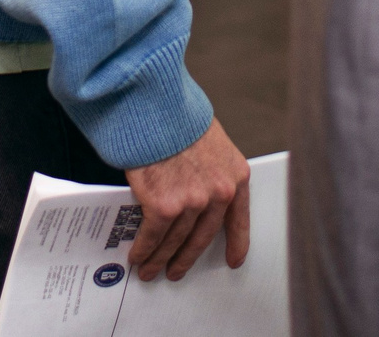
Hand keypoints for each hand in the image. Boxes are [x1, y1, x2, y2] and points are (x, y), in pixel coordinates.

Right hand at [123, 118, 248, 281]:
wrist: (155, 107)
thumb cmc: (178, 117)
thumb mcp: (212, 142)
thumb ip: (211, 171)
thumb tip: (197, 195)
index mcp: (235, 177)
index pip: (239, 219)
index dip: (236, 243)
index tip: (233, 260)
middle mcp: (218, 194)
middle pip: (201, 237)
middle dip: (186, 258)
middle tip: (177, 270)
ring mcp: (192, 202)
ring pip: (175, 241)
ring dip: (161, 259)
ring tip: (151, 268)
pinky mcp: (164, 206)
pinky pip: (153, 236)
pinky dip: (144, 249)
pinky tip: (138, 255)